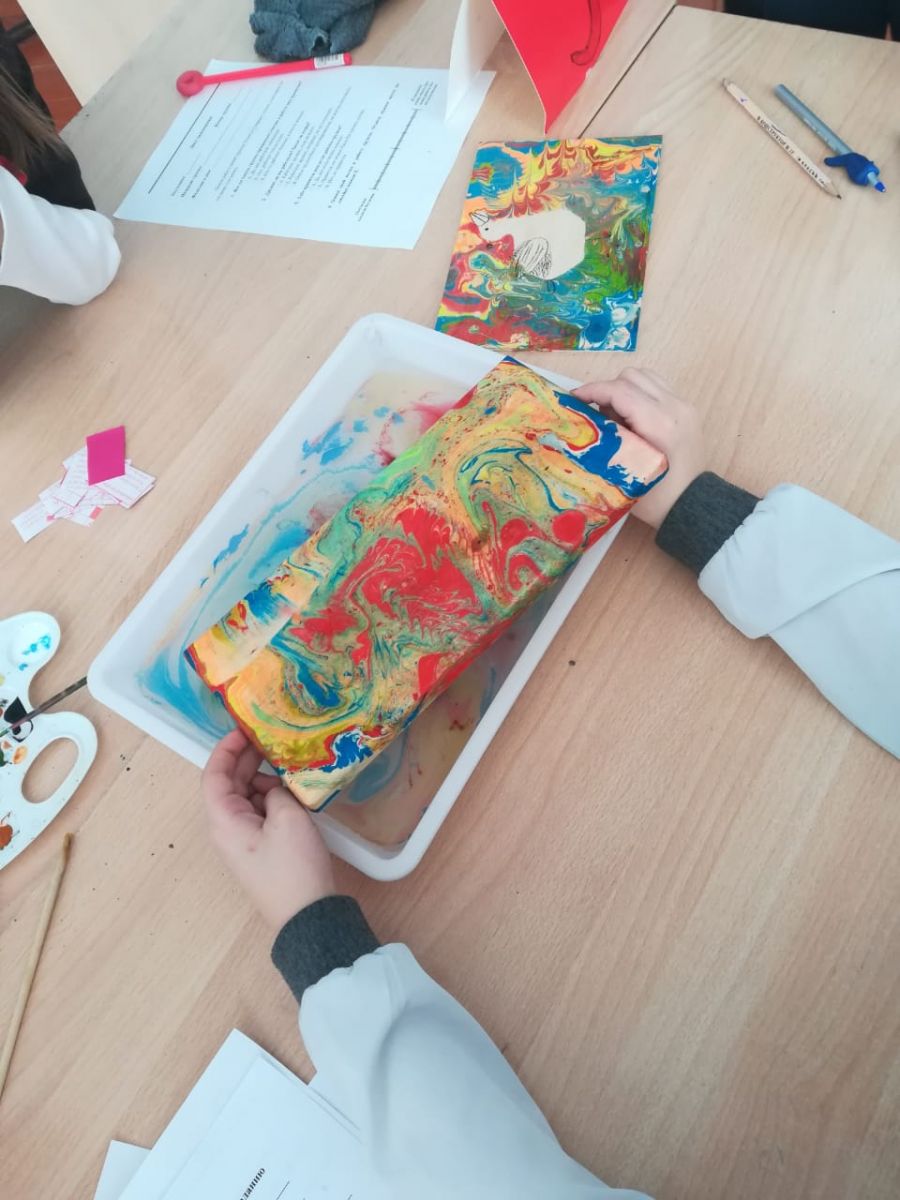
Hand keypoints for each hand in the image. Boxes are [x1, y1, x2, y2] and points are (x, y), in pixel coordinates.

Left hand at [202, 730, 334, 929]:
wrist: (307, 915)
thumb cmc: (293, 867)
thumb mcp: (288, 819)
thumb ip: (276, 792)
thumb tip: (272, 788)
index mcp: (224, 821)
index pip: (213, 775)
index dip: (226, 749)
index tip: (244, 729)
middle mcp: (227, 829)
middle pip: (229, 784)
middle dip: (247, 760)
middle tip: (272, 739)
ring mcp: (243, 840)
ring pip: (246, 797)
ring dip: (263, 779)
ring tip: (289, 768)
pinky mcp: (260, 849)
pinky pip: (260, 813)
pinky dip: (272, 798)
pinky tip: (293, 791)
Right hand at [574, 368, 705, 528]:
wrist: (692, 505)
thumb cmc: (657, 498)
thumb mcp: (625, 472)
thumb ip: (608, 440)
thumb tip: (587, 422)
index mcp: (659, 424)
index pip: (620, 391)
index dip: (593, 391)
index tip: (573, 399)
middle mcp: (674, 408)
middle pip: (631, 377)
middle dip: (607, 390)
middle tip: (595, 413)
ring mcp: (683, 406)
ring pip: (645, 376)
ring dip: (623, 389)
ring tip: (613, 413)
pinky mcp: (687, 409)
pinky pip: (657, 387)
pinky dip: (639, 393)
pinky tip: (631, 415)